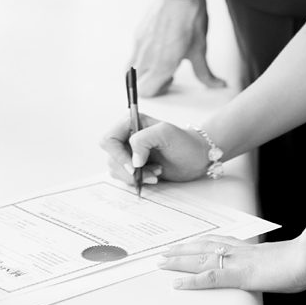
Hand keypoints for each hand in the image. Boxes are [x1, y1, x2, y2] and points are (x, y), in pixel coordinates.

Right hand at [98, 111, 213, 187]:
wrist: (196, 158)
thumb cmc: (184, 142)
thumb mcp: (166, 133)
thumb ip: (143, 139)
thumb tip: (133, 160)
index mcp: (129, 123)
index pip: (109, 140)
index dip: (118, 155)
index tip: (135, 166)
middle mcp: (126, 137)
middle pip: (111, 158)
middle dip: (129, 170)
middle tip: (152, 172)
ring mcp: (128, 153)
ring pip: (116, 169)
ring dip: (135, 176)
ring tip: (156, 172)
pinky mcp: (134, 166)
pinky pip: (124, 177)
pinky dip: (138, 180)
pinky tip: (154, 175)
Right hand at [131, 0, 224, 95]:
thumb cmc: (190, 20)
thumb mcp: (200, 50)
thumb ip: (205, 73)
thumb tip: (217, 85)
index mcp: (162, 65)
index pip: (146, 91)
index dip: (158, 91)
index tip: (170, 82)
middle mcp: (146, 57)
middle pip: (136, 82)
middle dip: (150, 82)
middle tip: (166, 73)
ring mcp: (139, 44)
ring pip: (132, 67)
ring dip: (145, 69)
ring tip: (162, 59)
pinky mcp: (138, 33)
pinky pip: (135, 51)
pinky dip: (143, 55)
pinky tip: (160, 45)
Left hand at [157, 235, 305, 293]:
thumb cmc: (305, 260)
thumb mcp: (283, 262)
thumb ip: (271, 264)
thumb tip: (272, 269)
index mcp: (248, 248)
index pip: (217, 242)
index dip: (198, 243)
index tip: (185, 244)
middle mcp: (238, 251)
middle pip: (202, 247)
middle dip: (181, 250)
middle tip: (162, 251)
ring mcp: (237, 262)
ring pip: (199, 259)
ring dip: (178, 261)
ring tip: (161, 261)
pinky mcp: (241, 275)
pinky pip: (210, 278)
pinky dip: (191, 281)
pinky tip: (176, 283)